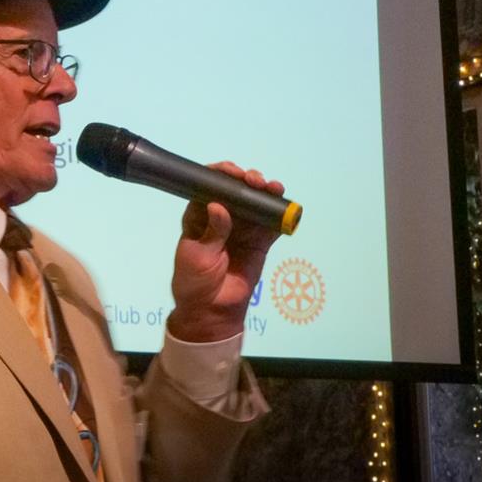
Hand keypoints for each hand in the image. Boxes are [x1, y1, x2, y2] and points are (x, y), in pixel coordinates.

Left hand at [166, 162, 284, 343]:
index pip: (209, 186)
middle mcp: (222, 216)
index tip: (232, 171)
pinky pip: (271, 225)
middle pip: (236, 190)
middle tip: (255, 181)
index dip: (221, 174)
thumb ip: (212, 232)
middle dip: (247, 180)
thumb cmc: (195, 281)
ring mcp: (242, 228)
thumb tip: (219, 206)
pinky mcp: (259, 242)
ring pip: (256, 203)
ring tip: (273, 188)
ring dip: (265, 192)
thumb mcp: (198, 255)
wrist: (212, 310)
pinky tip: (285, 206)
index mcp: (199, 214)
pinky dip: (279, 214)